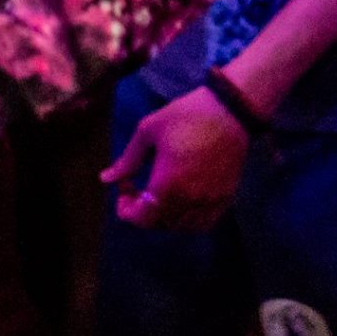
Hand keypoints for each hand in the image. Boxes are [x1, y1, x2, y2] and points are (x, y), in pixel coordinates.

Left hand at [101, 86, 249, 232]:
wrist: (231, 109)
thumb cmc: (187, 115)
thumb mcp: (149, 130)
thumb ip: (128, 160)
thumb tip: (105, 179)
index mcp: (167, 185)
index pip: (141, 218)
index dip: (126, 210)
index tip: (124, 189)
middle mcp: (189, 200)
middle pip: (159, 223)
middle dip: (142, 210)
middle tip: (138, 188)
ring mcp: (209, 201)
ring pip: (180, 226)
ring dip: (164, 216)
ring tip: (160, 195)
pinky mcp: (225, 197)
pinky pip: (203, 223)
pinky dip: (189, 220)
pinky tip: (183, 202)